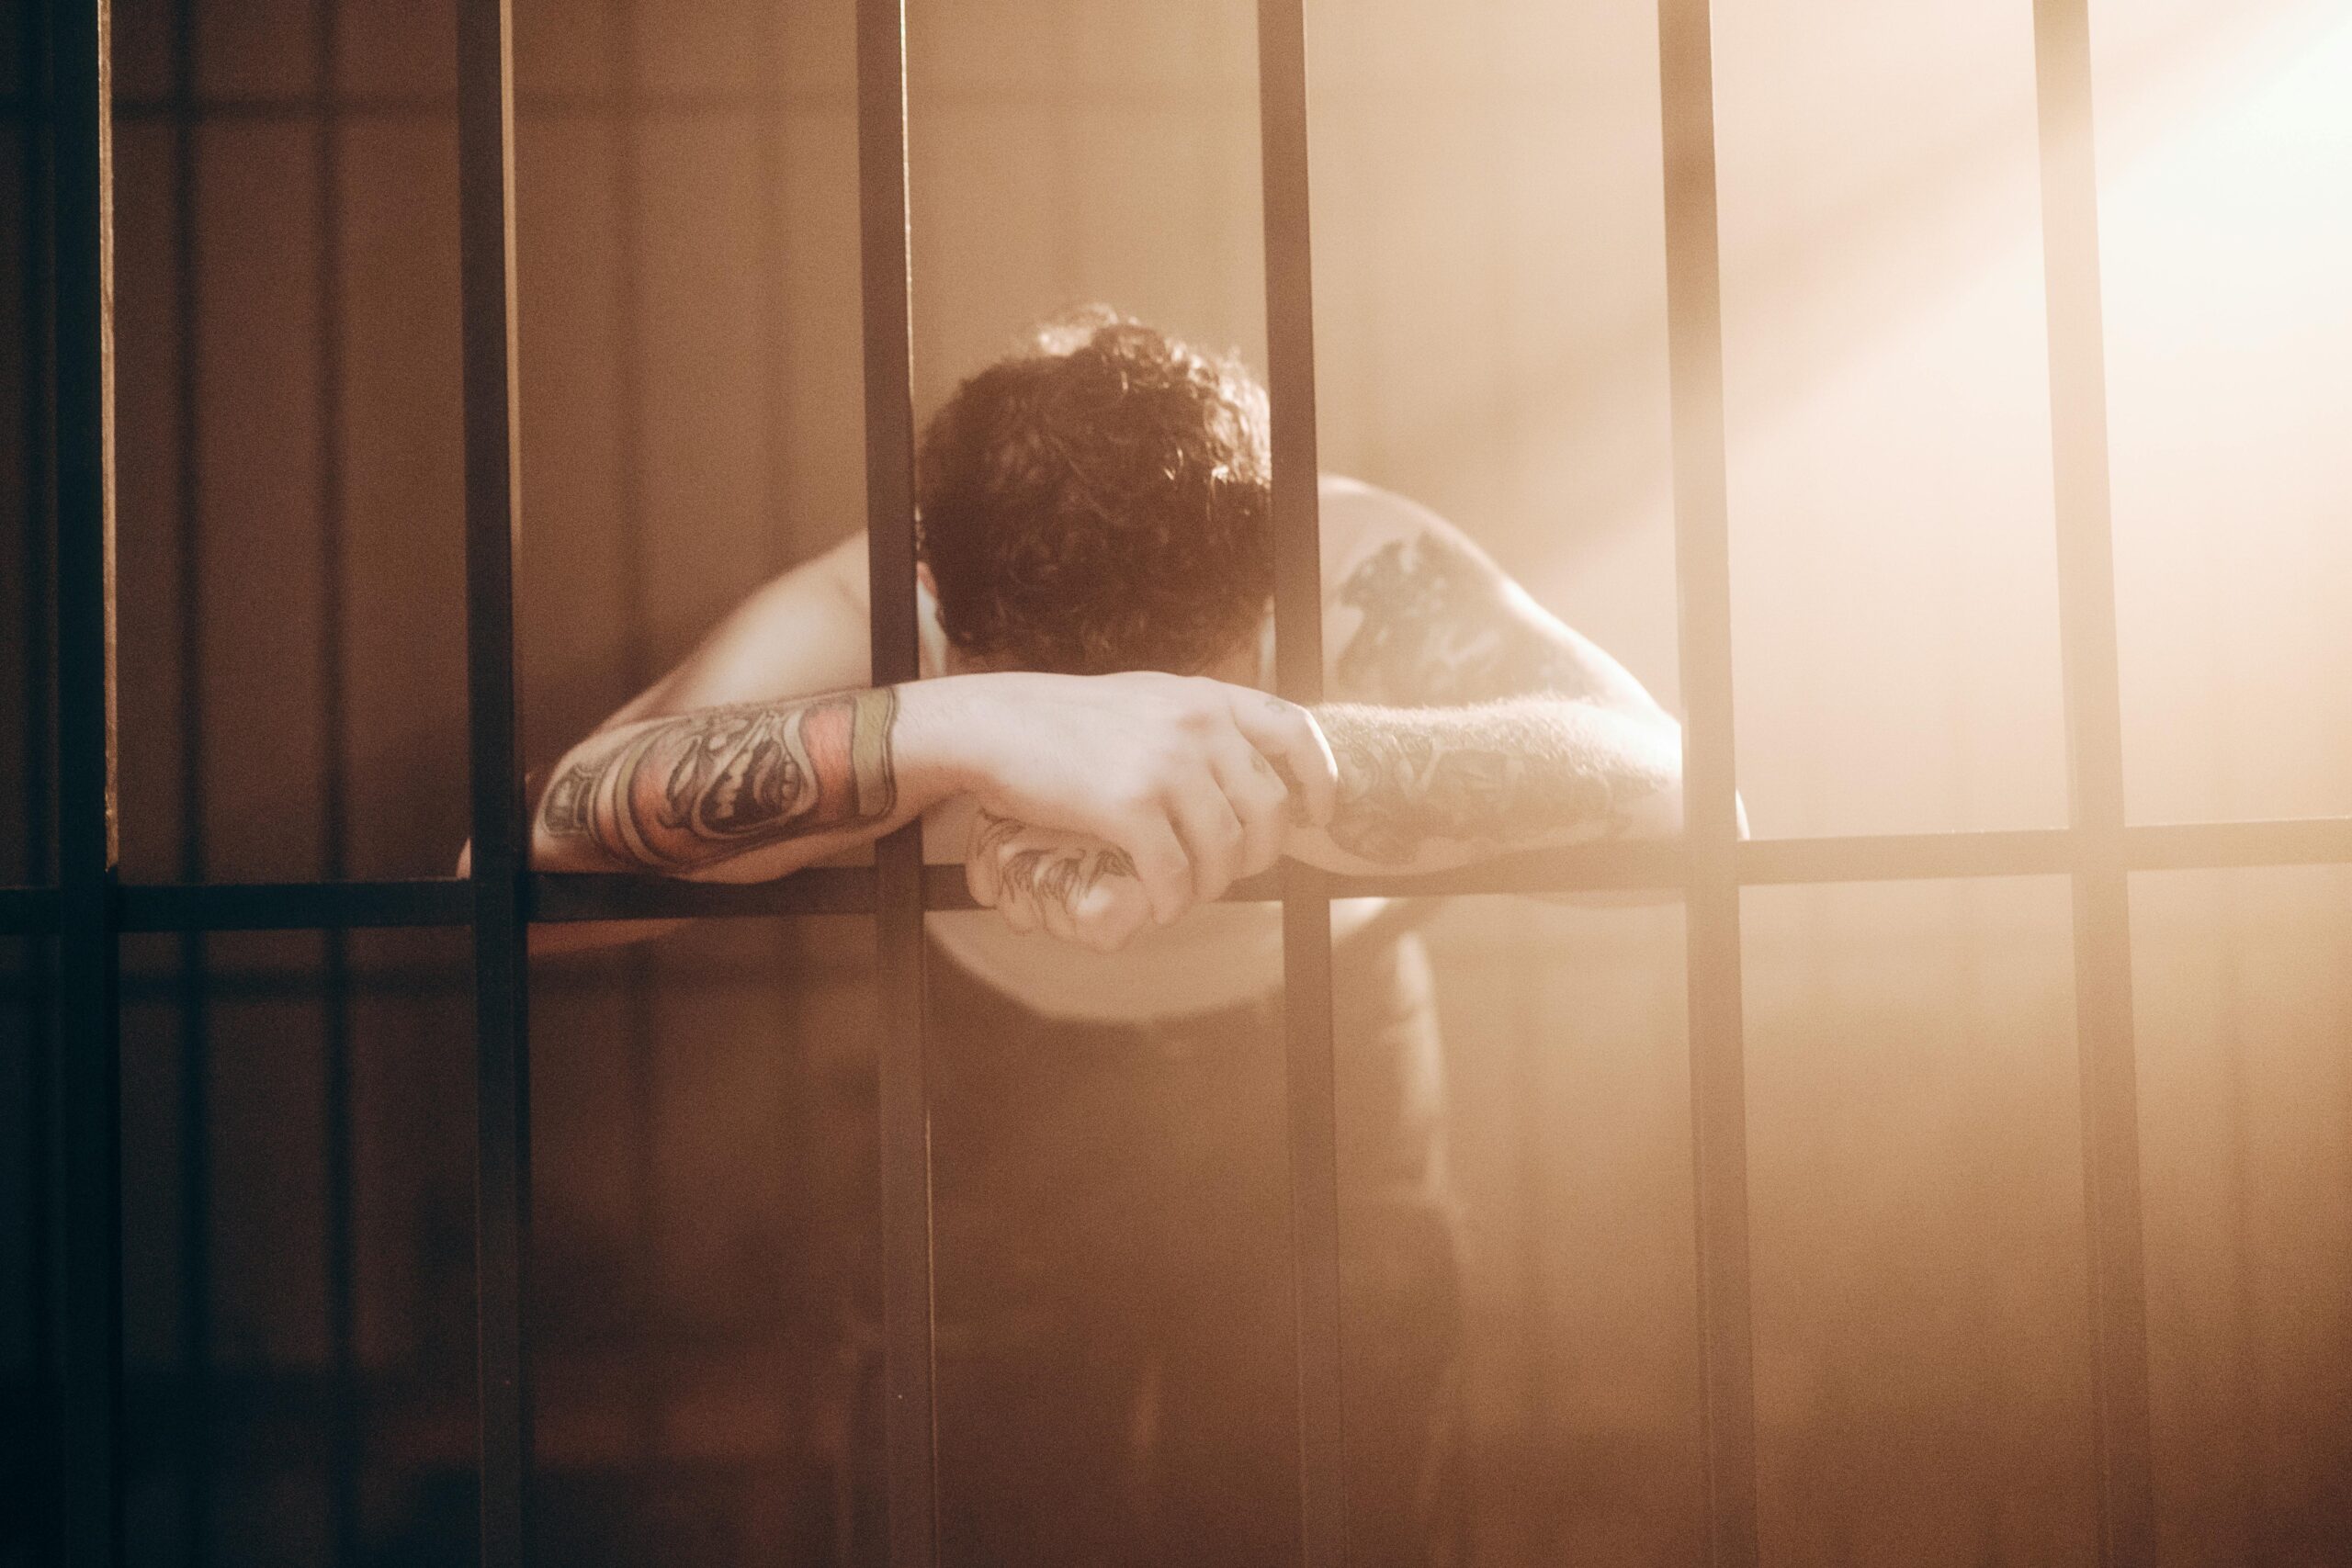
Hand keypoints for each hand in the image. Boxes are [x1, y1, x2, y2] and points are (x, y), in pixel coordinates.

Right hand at [911, 670, 1336, 924]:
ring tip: (1186, 895)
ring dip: (1211, 887)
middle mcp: (1196, 727)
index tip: (1318, 814)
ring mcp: (1165, 766)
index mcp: (1206, 698)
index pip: (1296, 732)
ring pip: (1225, 851)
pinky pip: (1175, 874)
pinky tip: (1158, 905)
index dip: (1319, 779)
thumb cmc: (1065, 720)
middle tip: (1229, 872)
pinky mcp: (1127, 807)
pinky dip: (1173, 902)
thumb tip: (1244, 765)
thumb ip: (1197, 722)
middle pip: (1268, 810)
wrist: (994, 725)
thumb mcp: (1147, 698)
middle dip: (1258, 855)